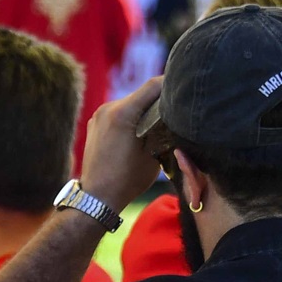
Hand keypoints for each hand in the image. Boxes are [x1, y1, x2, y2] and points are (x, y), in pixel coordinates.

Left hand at [79, 77, 164, 210]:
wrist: (97, 197)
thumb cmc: (128, 179)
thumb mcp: (154, 153)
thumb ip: (162, 129)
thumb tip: (171, 116)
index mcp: (123, 112)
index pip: (154, 85)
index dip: (172, 85)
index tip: (186, 90)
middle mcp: (108, 108)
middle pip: (142, 94)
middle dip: (160, 100)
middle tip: (177, 109)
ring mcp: (99, 114)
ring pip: (130, 103)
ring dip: (144, 109)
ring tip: (159, 122)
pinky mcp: (95, 122)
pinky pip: (118, 112)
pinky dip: (131, 117)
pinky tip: (141, 130)